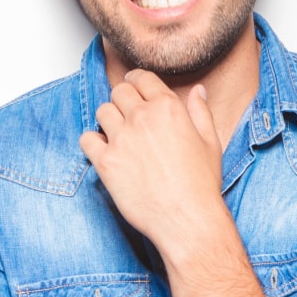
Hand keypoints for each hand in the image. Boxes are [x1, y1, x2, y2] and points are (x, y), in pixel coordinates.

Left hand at [79, 70, 225, 250]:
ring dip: (107, 119)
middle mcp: (142, 117)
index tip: (133, 87)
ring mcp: (121, 139)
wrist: (187, 219)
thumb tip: (198, 90)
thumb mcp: (210, 142)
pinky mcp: (106, 162)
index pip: (142, 78)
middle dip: (122, 100)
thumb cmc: (201, 185)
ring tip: (116, 134)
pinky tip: (103, 152)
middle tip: (125, 114)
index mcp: (168, 107)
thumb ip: (200, 111)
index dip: (136, 81)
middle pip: (118, 92)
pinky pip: (86, 139)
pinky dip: (92, 143)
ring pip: (101, 111)